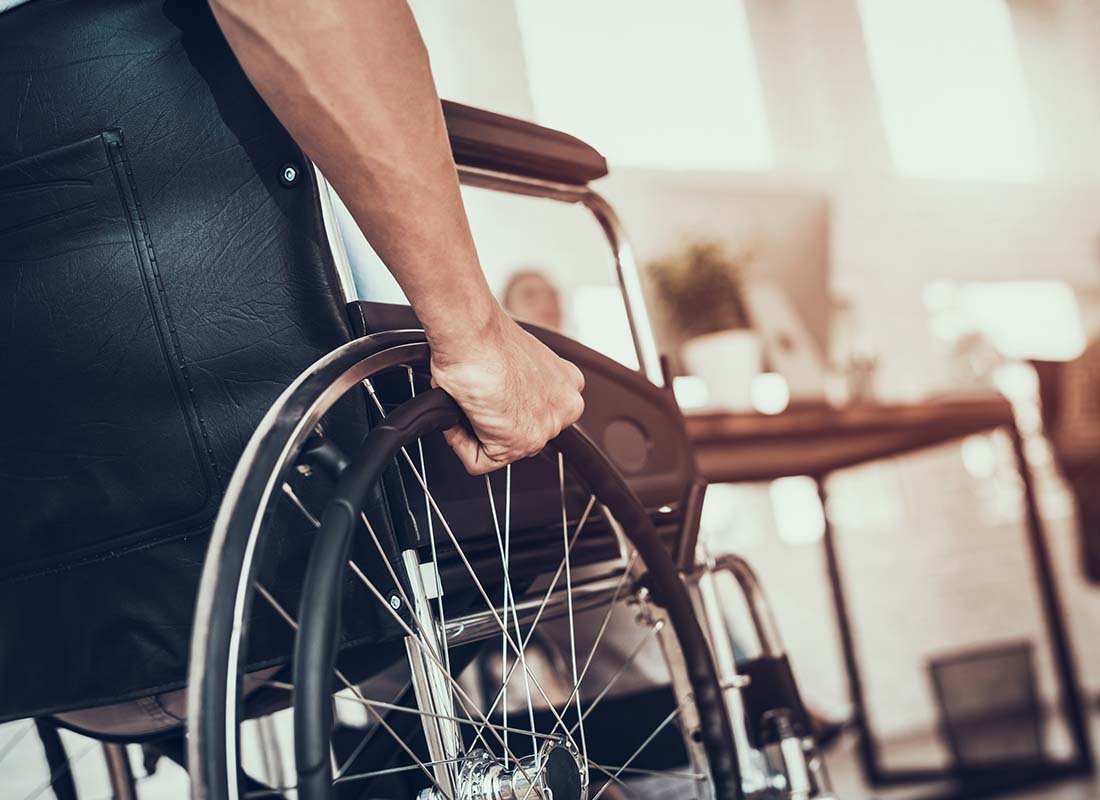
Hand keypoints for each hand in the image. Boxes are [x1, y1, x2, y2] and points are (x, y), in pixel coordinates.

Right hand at [429, 307, 584, 474]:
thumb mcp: (515, 361)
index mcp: (566, 384)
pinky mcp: (517, 443)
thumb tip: (497, 397)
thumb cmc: (484, 337)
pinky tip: (458, 418)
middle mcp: (564, 407)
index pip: (536, 413)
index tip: (489, 397)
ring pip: (499, 448)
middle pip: (519, 433)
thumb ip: (518, 385)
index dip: (505, 408)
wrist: (472, 332)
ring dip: (474, 431)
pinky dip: (460, 443)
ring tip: (465, 403)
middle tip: (473, 400)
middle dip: (491, 423)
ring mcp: (544, 428)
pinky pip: (479, 461)